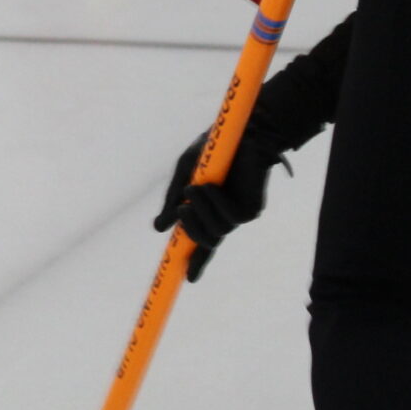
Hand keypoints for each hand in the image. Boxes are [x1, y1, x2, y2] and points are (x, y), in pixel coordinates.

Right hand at [152, 129, 289, 280]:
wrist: (242, 130)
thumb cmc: (213, 148)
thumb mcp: (185, 171)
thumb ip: (173, 200)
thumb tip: (158, 229)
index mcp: (208, 209)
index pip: (203, 241)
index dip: (197, 261)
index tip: (188, 279)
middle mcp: (224, 215)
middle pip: (206, 241)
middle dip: (191, 230)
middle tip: (181, 210)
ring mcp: (239, 213)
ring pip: (217, 231)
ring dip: (202, 211)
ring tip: (194, 187)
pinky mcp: (252, 209)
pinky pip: (231, 218)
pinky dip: (216, 204)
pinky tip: (210, 187)